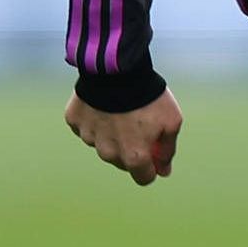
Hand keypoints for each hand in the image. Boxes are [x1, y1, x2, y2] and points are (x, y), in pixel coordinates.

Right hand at [66, 90, 183, 184]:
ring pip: (102, 144)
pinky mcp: (75, 121)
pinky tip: (103, 104)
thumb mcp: (172, 121)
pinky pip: (86, 126)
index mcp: (133, 156)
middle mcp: (108, 153)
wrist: (118, 69)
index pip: (143, 178)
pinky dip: (94, 119)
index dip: (151, 167)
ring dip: (111, 133)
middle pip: (122, 161)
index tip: (154, 153)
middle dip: (131, 149)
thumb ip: (168, 149)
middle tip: (138, 125)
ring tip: (120, 110)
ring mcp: (89, 137)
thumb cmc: (149, 95)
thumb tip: (164, 170)